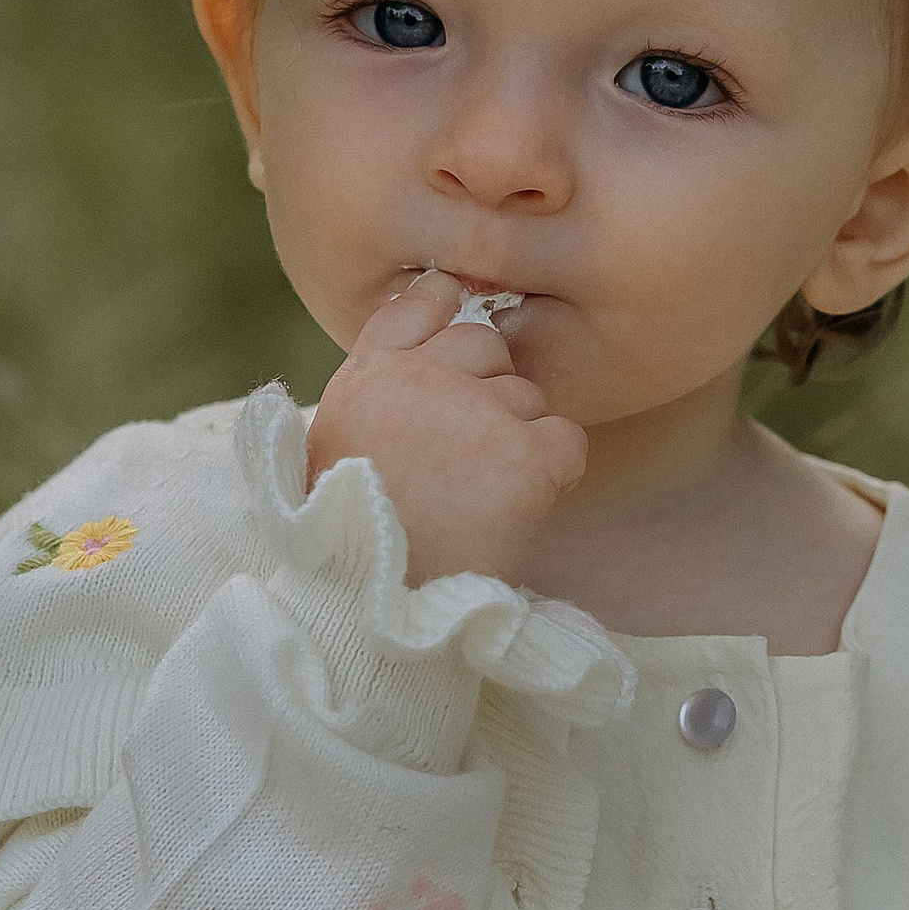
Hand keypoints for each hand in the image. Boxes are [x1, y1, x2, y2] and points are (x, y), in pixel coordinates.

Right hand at [307, 274, 585, 586]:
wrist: (371, 606)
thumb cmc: (357, 539)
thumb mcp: (341, 448)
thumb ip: (382, 397)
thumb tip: (430, 357)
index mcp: (368, 375)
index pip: (420, 302)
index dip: (444, 308)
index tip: (453, 325)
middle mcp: (422, 378)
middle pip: (484, 345)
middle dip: (488, 388)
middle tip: (466, 456)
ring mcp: (477, 413)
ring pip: (526, 396)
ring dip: (517, 438)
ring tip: (478, 498)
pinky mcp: (524, 456)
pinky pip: (567, 440)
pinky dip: (554, 472)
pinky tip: (517, 508)